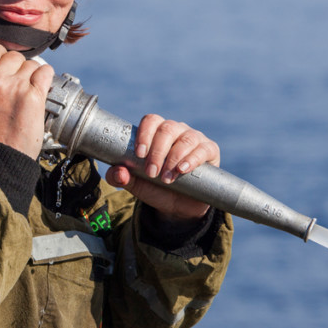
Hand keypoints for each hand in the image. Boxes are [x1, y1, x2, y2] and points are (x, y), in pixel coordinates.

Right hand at [0, 44, 53, 158]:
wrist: (1, 156)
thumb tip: (3, 65)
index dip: (1, 55)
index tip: (6, 65)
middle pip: (14, 56)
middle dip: (19, 67)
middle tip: (19, 84)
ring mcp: (17, 86)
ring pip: (31, 64)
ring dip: (33, 75)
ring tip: (29, 91)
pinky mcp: (34, 95)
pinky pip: (46, 71)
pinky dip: (46, 78)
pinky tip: (42, 88)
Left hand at [105, 114, 219, 222]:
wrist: (179, 206)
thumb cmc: (155, 187)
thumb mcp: (135, 184)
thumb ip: (120, 177)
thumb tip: (118, 172)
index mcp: (157, 132)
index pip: (151, 121)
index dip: (144, 134)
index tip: (139, 154)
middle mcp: (176, 130)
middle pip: (167, 129)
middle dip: (157, 152)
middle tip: (152, 173)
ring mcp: (194, 139)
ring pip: (185, 139)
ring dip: (173, 158)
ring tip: (166, 178)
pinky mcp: (209, 150)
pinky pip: (203, 149)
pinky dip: (192, 159)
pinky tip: (182, 170)